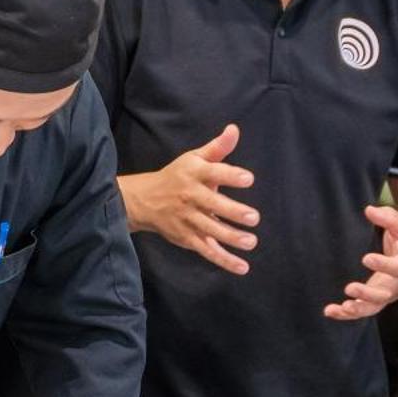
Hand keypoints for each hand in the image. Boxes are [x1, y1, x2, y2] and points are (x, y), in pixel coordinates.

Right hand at [119, 124, 257, 274]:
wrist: (144, 201)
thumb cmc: (177, 176)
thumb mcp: (194, 158)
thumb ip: (217, 148)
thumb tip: (234, 129)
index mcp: (194, 174)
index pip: (213, 173)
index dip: (230, 176)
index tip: (248, 179)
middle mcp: (190, 197)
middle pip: (212, 205)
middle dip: (232, 212)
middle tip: (253, 218)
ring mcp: (188, 220)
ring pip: (210, 230)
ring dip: (231, 237)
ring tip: (251, 241)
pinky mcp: (187, 239)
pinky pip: (207, 251)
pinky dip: (224, 260)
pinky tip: (242, 267)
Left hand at [324, 204, 397, 320]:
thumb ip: (388, 218)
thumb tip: (368, 210)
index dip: (384, 265)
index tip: (366, 258)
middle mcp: (397, 284)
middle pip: (384, 295)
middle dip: (367, 294)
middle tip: (349, 288)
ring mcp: (386, 295)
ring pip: (373, 308)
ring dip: (356, 309)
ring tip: (340, 307)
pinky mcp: (375, 301)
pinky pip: (362, 311)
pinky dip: (346, 314)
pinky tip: (329, 311)